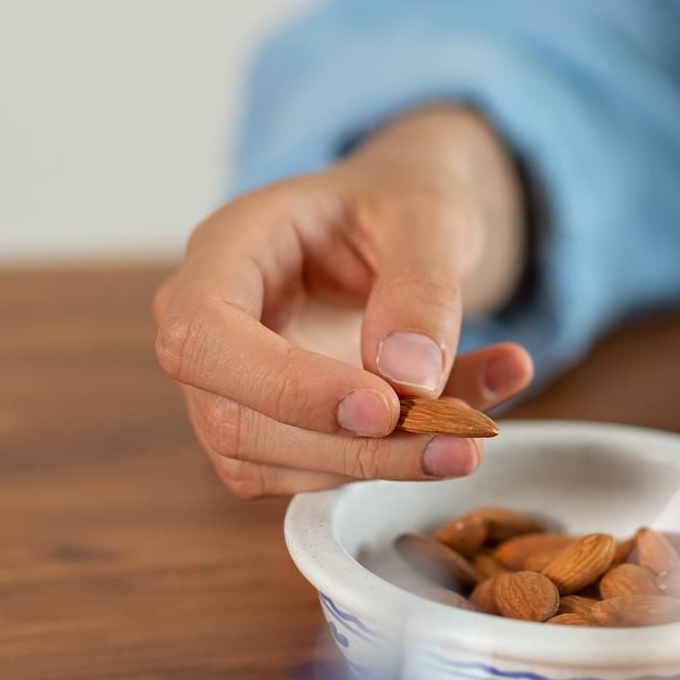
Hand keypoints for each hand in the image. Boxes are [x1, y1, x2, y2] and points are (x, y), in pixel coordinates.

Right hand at [153, 107, 532, 498]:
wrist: (405, 225)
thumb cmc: (401, 204)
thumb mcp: (431, 215)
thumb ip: (423, 284)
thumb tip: (409, 376)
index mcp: (226, 249)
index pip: (201, 334)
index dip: (283, 385)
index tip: (382, 405)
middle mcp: (208, 326)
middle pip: (235, 421)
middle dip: (353, 447)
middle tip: (461, 441)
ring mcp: (228, 387)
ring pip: (273, 466)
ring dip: (383, 464)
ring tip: (478, 426)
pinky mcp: (269, 432)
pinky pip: (317, 474)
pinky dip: (396, 462)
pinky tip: (469, 416)